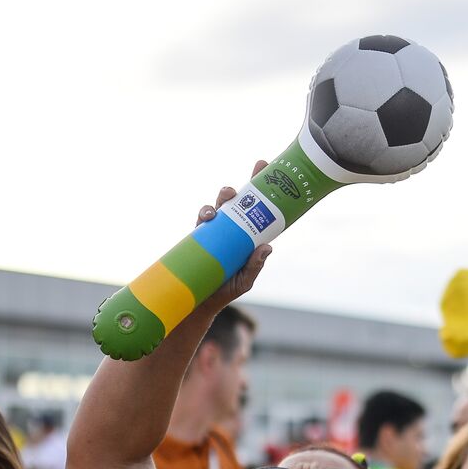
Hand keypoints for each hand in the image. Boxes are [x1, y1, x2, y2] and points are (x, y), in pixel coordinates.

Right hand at [190, 160, 272, 319]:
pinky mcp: (200, 235)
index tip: (265, 167)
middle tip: (250, 179)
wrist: (200, 301)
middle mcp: (232, 228)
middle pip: (238, 202)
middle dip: (243, 187)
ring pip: (220, 205)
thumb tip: (267, 247)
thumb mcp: (246, 280)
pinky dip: (206, 213)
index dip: (261, 188)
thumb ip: (255, 265)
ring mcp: (216, 230)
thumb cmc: (228, 289)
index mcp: (247, 235)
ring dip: (223, 197)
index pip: (258, 209)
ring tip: (227, 196)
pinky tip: (210, 216)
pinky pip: (202, 218)